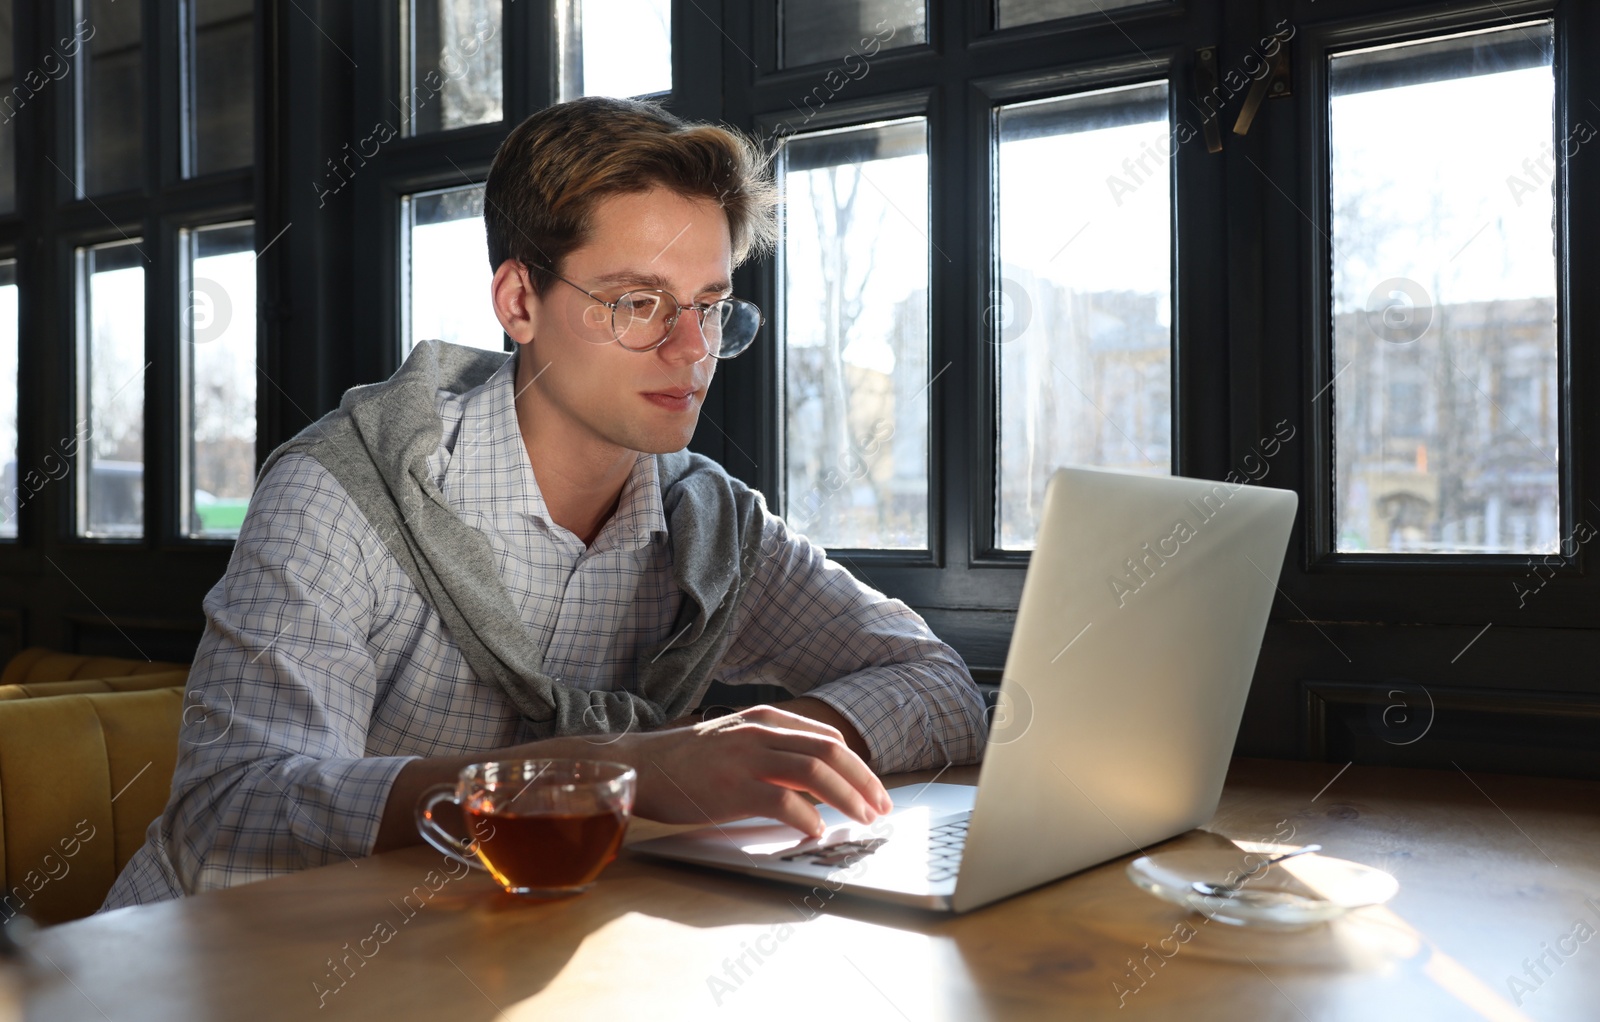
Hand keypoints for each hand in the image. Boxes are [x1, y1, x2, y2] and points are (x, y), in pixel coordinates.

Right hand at [611, 704, 892, 838]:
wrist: (640, 766)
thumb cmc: (686, 762)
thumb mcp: (734, 741)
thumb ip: (771, 752)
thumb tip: (812, 782)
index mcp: (765, 721)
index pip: (826, 739)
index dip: (856, 766)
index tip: (872, 790)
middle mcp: (760, 733)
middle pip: (829, 752)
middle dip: (863, 781)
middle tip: (881, 807)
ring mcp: (747, 758)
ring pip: (815, 771)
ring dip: (846, 798)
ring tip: (861, 819)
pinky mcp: (733, 788)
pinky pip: (783, 801)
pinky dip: (807, 817)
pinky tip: (815, 831)